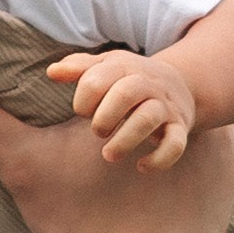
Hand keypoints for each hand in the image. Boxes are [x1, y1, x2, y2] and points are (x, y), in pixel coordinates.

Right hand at [0, 63, 233, 232]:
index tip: (76, 88)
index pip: (118, 50)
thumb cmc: (81, 230)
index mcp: (133, 88)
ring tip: (152, 97)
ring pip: (205, 84)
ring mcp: (221, 131)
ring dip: (182, 86)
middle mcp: (185, 101)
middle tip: (121, 80)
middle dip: (145, 65)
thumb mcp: (22, 166)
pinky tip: (187, 125)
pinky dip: (214, 115)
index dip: (96, 65)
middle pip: (167, 57)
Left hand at [46, 44, 199, 170]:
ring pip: (148, 119)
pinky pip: (176, 143)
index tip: (85, 111)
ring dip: (125, 139)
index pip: (97, 80)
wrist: (181, 83)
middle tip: (98, 131)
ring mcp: (164, 107)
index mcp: (123, 68)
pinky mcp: (179, 127)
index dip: (83, 101)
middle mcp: (146, 85)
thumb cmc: (130, 78)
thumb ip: (79, 68)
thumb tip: (52, 72)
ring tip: (109, 155)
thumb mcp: (107, 66)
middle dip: (105, 116)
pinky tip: (141, 166)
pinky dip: (160, 158)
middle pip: (127, 93)